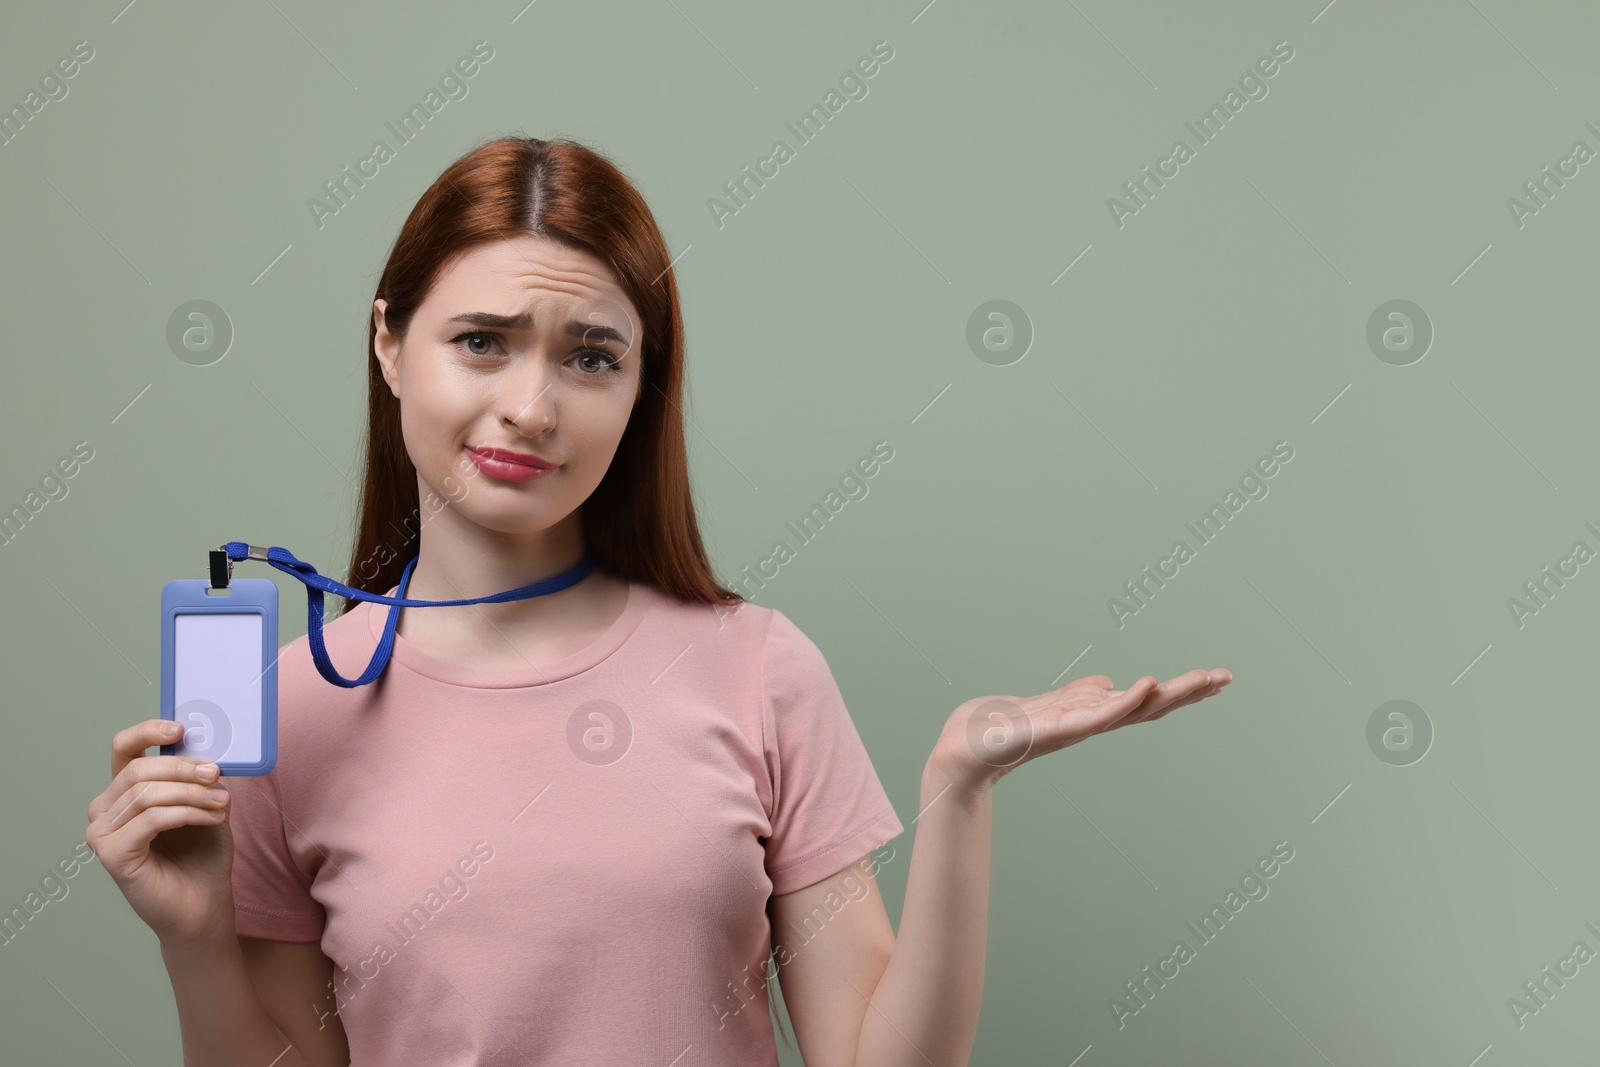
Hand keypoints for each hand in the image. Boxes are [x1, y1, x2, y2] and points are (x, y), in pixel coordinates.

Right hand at [86, 718, 236, 945]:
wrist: (203, 904)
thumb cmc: (201, 855)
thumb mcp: (205, 803)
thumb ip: (199, 777)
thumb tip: (206, 750)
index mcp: (124, 793)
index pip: (123, 749)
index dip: (148, 731)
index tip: (181, 729)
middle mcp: (105, 810)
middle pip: (138, 770)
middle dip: (184, 768)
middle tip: (216, 774)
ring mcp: (102, 834)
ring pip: (147, 794)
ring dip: (192, 793)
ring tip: (222, 802)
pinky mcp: (111, 854)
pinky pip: (151, 819)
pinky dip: (187, 814)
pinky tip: (212, 819)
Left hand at [930, 669, 1232, 791]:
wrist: (969, 747)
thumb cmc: (1008, 728)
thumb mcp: (1054, 702)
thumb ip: (1082, 694)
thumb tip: (1107, 683)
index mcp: (1095, 714)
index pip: (1148, 701)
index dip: (1182, 690)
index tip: (1218, 678)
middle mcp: (1094, 723)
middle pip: (1152, 706)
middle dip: (1189, 692)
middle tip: (1227, 677)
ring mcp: (1080, 727)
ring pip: (1134, 709)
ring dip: (1170, 694)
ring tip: (1203, 678)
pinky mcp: (1059, 729)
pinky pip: (1100, 715)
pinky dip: (1125, 701)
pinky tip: (1147, 684)